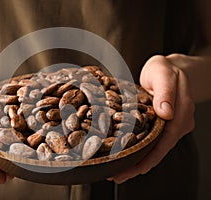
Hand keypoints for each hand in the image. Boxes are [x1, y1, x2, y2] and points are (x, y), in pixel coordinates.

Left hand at [107, 55, 194, 182]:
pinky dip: (141, 150)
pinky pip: (153, 140)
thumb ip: (165, 92)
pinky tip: (128, 157)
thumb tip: (166, 113)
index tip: (134, 168)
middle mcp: (178, 122)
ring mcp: (172, 124)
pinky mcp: (163, 124)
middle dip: (140, 164)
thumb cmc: (165, 69)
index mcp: (181, 112)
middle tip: (118, 175)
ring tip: (120, 172)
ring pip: (156, 147)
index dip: (150, 157)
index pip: (166, 140)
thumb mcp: (163, 73)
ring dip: (139, 161)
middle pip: (160, 149)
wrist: (171, 68)